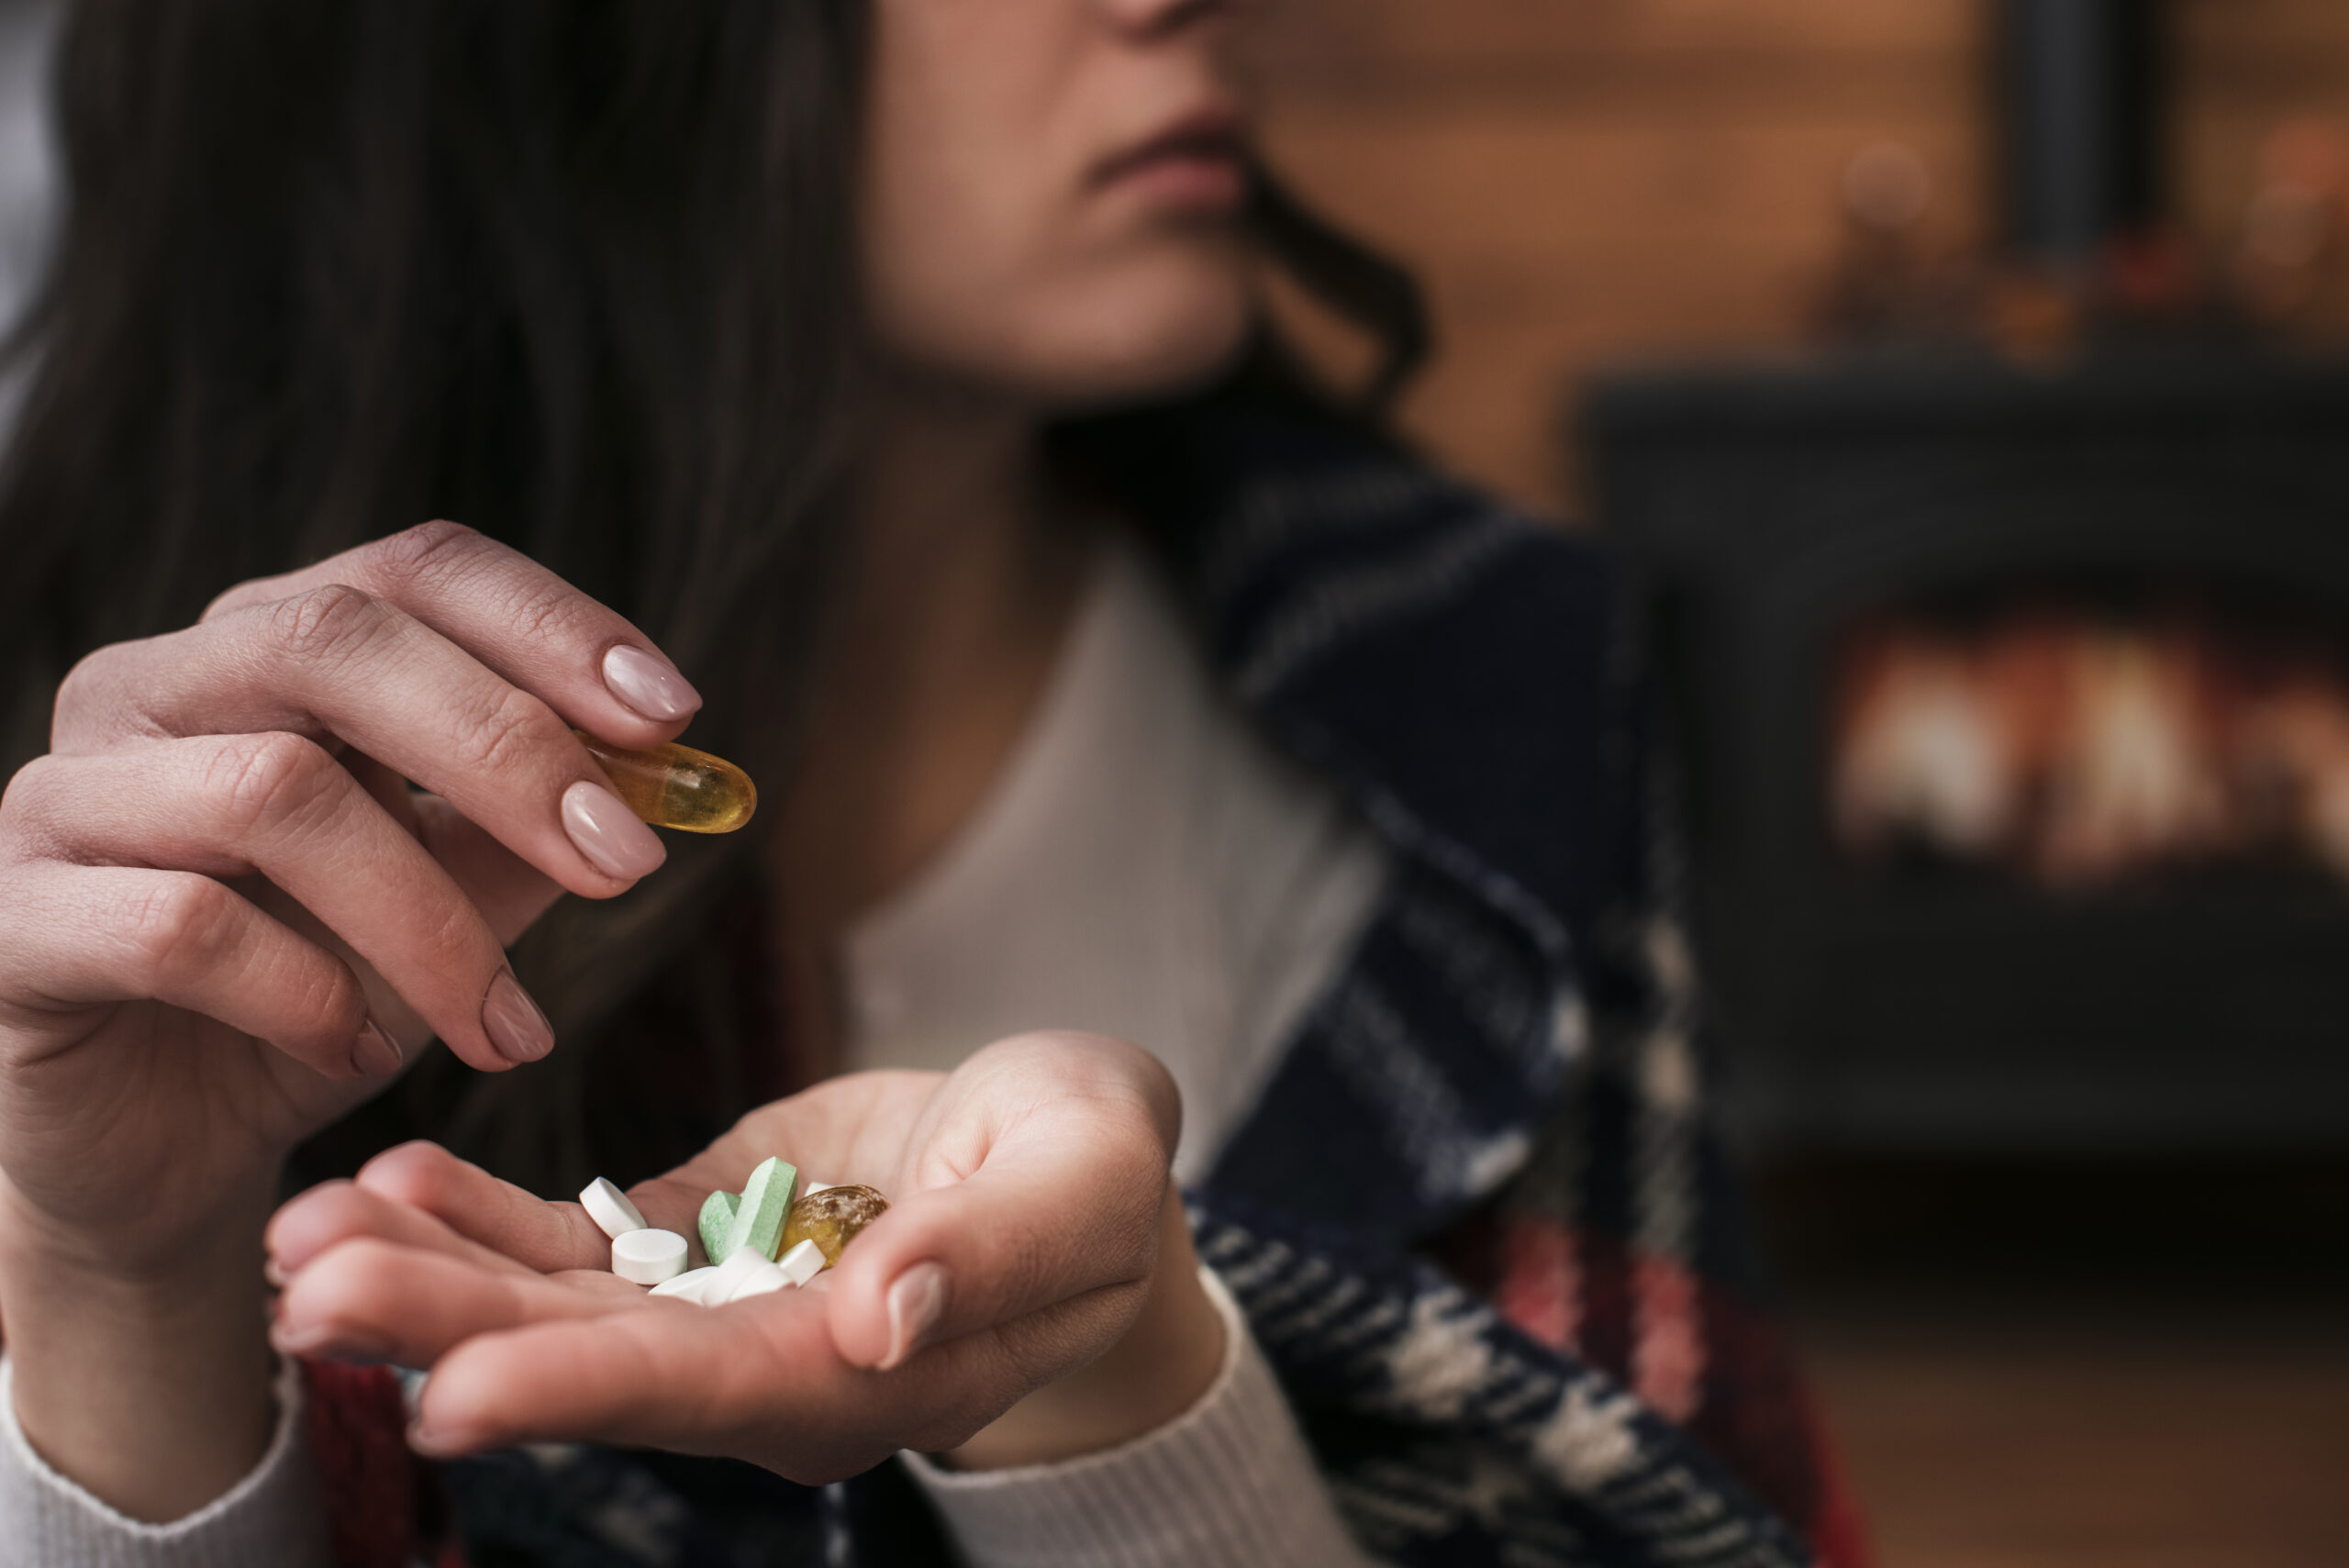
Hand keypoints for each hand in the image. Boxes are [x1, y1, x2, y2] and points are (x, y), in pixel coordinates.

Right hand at [0, 521, 696, 1515]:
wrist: (162, 1145)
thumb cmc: (313, 993)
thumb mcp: (452, 901)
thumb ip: (538, 827)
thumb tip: (668, 774)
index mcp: (262, 651)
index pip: (410, 571)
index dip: (548, 625)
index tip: (672, 716)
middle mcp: (148, 688)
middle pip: (337, 644)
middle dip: (509, 752)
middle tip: (627, 865)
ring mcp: (64, 796)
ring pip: (273, 792)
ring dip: (429, 922)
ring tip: (508, 1029)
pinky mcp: (14, 922)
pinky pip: (179, 927)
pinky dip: (304, 991)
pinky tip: (360, 1049)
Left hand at [266, 1032, 1218, 1481]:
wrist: (1071, 1158)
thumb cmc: (1098, 1173)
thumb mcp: (1082, 1187)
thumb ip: (984, 1256)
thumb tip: (875, 1321)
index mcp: (869, 1376)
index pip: (712, 1391)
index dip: (581, 1390)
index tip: (446, 1390)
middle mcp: (770, 1368)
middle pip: (596, 1363)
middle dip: (449, 1329)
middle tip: (310, 1289)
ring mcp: (720, 1308)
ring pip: (558, 1309)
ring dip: (430, 1274)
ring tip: (308, 1232)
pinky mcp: (694, 1240)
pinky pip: (573, 1243)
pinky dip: (482, 1217)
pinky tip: (394, 1179)